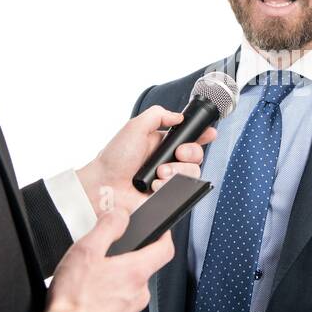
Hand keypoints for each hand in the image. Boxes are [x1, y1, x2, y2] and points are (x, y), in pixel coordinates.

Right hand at [45, 206, 175, 311]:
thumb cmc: (73, 299)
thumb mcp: (86, 251)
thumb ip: (108, 228)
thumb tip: (121, 215)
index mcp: (135, 273)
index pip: (165, 250)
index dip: (164, 236)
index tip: (159, 230)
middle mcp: (139, 295)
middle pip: (141, 270)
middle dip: (124, 262)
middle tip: (101, 260)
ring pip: (127, 291)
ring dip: (113, 284)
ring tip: (88, 284)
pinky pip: (116, 310)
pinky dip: (105, 304)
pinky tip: (86, 303)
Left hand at [75, 105, 217, 215]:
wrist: (103, 186)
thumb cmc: (113, 158)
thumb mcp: (134, 127)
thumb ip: (157, 115)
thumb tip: (179, 116)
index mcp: (161, 144)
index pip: (188, 138)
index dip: (202, 135)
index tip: (208, 133)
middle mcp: (167, 161)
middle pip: (197, 155)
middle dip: (191, 152)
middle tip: (177, 153)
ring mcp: (168, 180)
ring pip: (193, 173)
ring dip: (178, 171)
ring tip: (160, 173)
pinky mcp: (167, 196)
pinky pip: (183, 191)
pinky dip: (170, 186)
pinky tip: (156, 185)